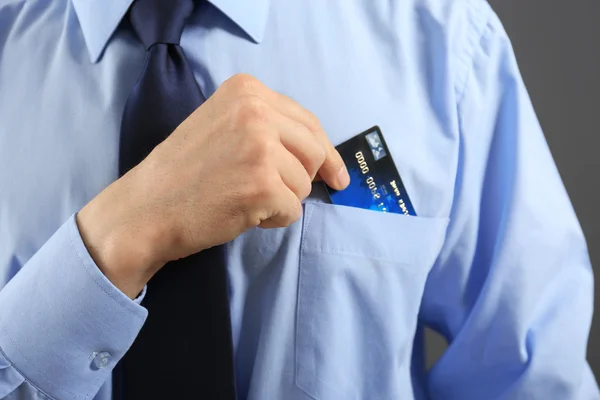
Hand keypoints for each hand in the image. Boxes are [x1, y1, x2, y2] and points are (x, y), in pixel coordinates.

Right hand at [77, 74, 348, 297]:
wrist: (145, 208)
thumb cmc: (184, 172)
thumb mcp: (223, 125)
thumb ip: (268, 127)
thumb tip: (320, 154)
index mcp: (247, 91)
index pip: (308, 122)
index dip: (326, 153)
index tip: (336, 174)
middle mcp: (256, 111)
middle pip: (315, 151)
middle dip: (303, 178)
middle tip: (277, 193)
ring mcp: (260, 148)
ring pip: (304, 184)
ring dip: (282, 200)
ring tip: (243, 198)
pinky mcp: (262, 185)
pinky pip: (293, 210)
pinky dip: (273, 219)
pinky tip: (242, 213)